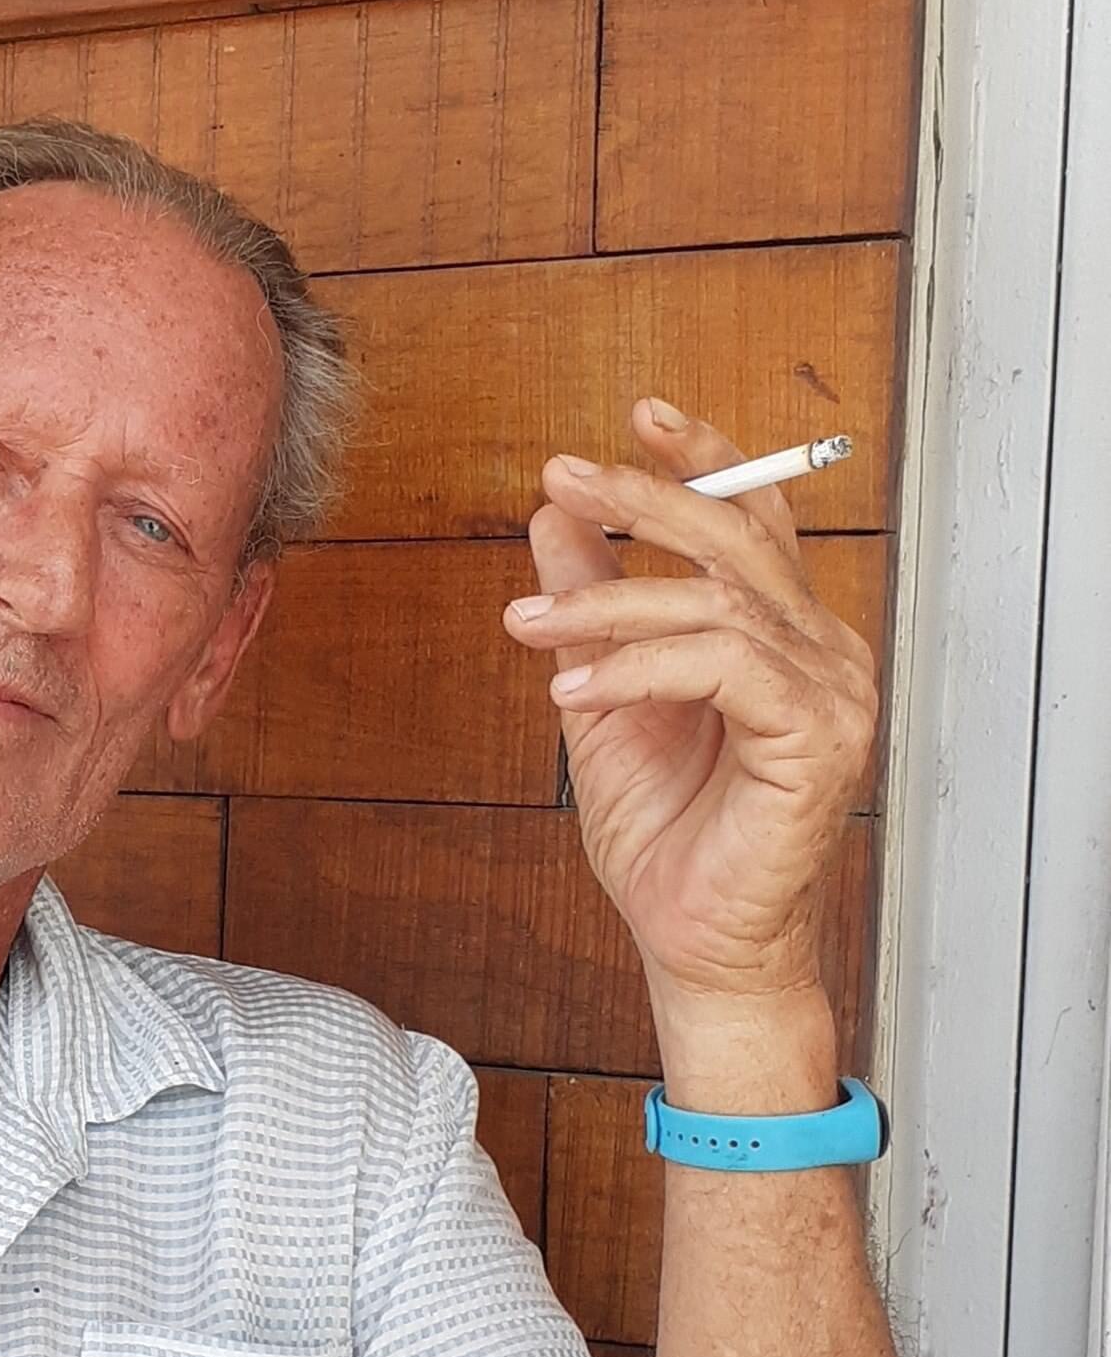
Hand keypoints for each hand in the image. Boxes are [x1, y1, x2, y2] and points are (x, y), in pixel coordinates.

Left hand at [501, 397, 877, 1011]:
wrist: (694, 941)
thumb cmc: (663, 837)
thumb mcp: (603, 701)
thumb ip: (590, 610)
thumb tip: (555, 523)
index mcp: (783, 638)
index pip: (755, 522)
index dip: (704, 459)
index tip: (638, 415)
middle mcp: (822, 653)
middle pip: (738, 539)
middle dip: (644, 498)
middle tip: (562, 476)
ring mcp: (830, 693)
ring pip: (714, 603)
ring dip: (607, 602)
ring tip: (525, 622)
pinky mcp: (815, 737)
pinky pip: (719, 667)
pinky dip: (637, 667)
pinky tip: (573, 685)